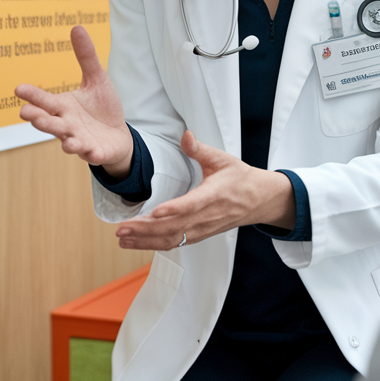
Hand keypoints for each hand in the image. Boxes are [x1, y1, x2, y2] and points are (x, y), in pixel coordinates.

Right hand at [15, 26, 133, 176]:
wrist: (117, 136)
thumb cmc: (101, 108)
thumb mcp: (96, 79)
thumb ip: (85, 57)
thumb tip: (76, 27)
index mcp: (63, 107)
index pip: (45, 101)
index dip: (32, 96)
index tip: (18, 89)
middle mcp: (67, 125)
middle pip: (51, 123)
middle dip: (41, 120)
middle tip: (27, 114)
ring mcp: (80, 141)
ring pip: (69, 141)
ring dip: (67, 141)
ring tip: (66, 141)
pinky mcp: (96, 152)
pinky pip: (92, 155)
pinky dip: (91, 154)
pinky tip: (91, 152)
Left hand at [115, 131, 294, 250]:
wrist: (258, 200)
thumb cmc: (240, 178)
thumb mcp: (223, 159)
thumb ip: (201, 149)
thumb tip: (186, 135)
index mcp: (214, 195)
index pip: (192, 205)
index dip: (173, 210)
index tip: (154, 212)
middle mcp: (207, 217)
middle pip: (174, 227)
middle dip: (146, 230)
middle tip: (121, 229)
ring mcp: (202, 229)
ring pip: (172, 239)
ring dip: (145, 241)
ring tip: (122, 238)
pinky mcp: (198, 235)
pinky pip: (175, 243)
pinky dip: (153, 245)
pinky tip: (136, 243)